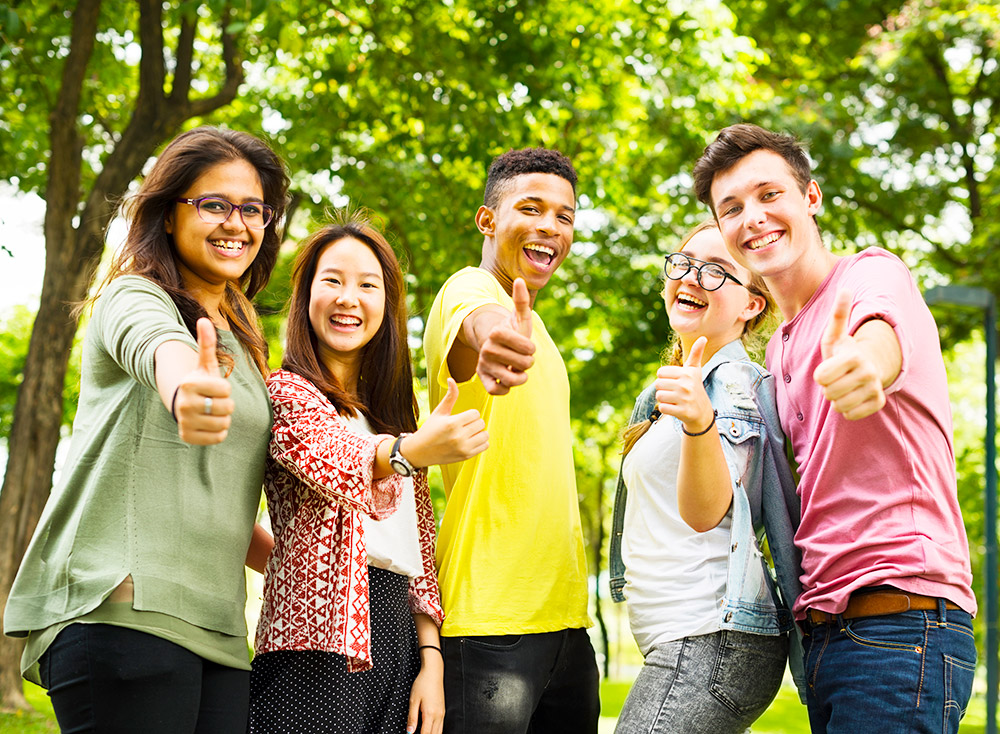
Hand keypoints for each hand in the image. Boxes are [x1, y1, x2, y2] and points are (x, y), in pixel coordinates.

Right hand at [174, 318, 233, 443]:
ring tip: (211, 412)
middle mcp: (184, 404)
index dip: (225, 388)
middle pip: (228, 408)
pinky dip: (218, 432)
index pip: (226, 389)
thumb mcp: (205, 364)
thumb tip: (204, 320)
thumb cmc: (200, 383)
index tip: (213, 387)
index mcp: (190, 384)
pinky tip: (208, 423)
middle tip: (214, 400)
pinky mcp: (187, 437)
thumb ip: (207, 344)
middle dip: (226, 404)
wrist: (183, 403)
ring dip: (223, 418)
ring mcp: (185, 422)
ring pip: (224, 423)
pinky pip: (218, 437)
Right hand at [403, 378, 488, 466]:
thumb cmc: (429, 429)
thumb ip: (450, 396)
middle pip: (481, 423)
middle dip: (474, 422)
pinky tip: (470, 441)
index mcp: (452, 424)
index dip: (469, 414)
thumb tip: (451, 379)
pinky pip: (485, 446)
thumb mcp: (439, 412)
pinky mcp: (466, 456)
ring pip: (485, 435)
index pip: (475, 414)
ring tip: (468, 433)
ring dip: (479, 432)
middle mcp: (458, 437)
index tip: (461, 418)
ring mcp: (463, 448)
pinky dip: (481, 442)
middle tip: (464, 426)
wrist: (420, 452)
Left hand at [407, 665, 443, 733]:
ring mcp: (442, 713)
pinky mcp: (443, 710)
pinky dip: (436, 731)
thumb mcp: (413, 701)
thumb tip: (409, 732)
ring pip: (439, 732)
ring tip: (423, 733)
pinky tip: (430, 730)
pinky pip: (441, 726)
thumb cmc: (422, 684)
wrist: (433, 672)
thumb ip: (412, 718)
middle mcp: (438, 715)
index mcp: (430, 714)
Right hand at [476, 278, 534, 395]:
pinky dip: (505, 389)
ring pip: (511, 380)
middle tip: (523, 360)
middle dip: (528, 363)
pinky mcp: (482, 378)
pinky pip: (495, 391)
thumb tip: (520, 280)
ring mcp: (484, 364)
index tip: (528, 347)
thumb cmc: (513, 331)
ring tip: (519, 372)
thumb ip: (521, 300)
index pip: (526, 347)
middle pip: (523, 364)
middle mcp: (487, 348)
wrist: (496, 345)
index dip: (531, 349)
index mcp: (497, 332)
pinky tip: (508, 381)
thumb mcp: (520, 316)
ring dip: (520, 378)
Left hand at [654, 336, 714, 433]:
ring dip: (664, 399)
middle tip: (674, 392)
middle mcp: (686, 385)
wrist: (703, 412)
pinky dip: (666, 409)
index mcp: (687, 373)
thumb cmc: (695, 387)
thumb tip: (703, 338)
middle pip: (657, 384)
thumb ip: (696, 354)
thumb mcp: (695, 370)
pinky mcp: (682, 411)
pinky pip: (662, 408)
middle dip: (663, 389)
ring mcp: (685, 399)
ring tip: (674, 400)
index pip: (660, 372)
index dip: (664, 378)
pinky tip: (675, 408)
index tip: (674, 381)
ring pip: (659, 396)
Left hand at [813, 288, 885, 419]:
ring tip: (844, 385)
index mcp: (854, 356)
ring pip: (838, 406)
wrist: (866, 367)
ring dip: (836, 398)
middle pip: (828, 393)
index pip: (821, 378)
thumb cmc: (843, 350)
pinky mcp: (878, 403)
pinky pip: (849, 415)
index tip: (829, 366)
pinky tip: (852, 395)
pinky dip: (846, 409)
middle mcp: (869, 372)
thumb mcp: (835, 333)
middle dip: (828, 387)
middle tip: (837, 377)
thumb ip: (838, 314)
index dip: (820, 374)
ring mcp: (875, 388)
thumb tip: (846, 288)